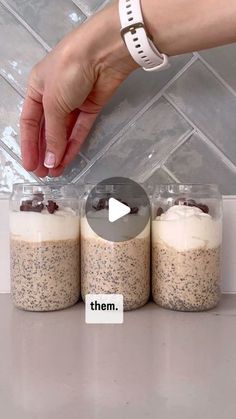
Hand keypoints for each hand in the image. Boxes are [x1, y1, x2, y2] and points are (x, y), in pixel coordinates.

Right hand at [20, 1, 136, 176]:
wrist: (102, 53)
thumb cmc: (68, 70)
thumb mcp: (53, 103)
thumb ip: (52, 133)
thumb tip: (50, 159)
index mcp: (36, 89)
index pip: (29, 122)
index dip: (28, 145)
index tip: (30, 165)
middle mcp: (53, 96)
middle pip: (46, 129)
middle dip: (44, 152)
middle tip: (43, 174)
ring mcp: (73, 102)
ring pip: (64, 132)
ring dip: (59, 151)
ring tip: (55, 172)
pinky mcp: (91, 107)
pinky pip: (80, 129)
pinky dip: (74, 144)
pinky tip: (68, 159)